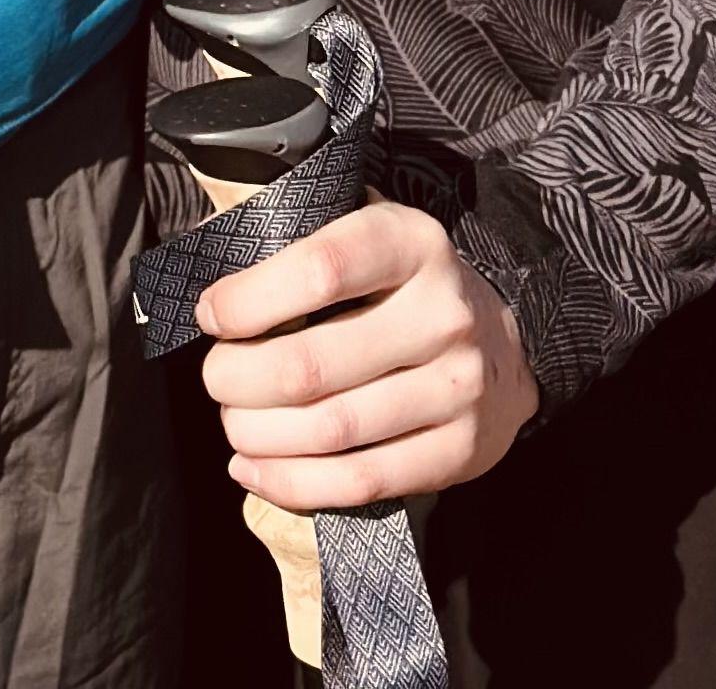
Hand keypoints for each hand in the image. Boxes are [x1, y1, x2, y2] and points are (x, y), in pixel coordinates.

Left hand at [196, 199, 540, 512]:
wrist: (504, 346)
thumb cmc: (405, 285)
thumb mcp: (369, 232)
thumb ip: (300, 237)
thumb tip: (211, 258)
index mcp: (412, 243)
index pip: (318, 270)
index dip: (249, 299)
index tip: (211, 314)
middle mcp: (441, 313)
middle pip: (311, 365)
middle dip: (239, 379)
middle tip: (216, 377)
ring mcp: (455, 387)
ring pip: (331, 430)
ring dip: (259, 435)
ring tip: (233, 424)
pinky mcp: (457, 451)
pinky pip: (361, 480)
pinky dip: (294, 484)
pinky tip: (255, 470)